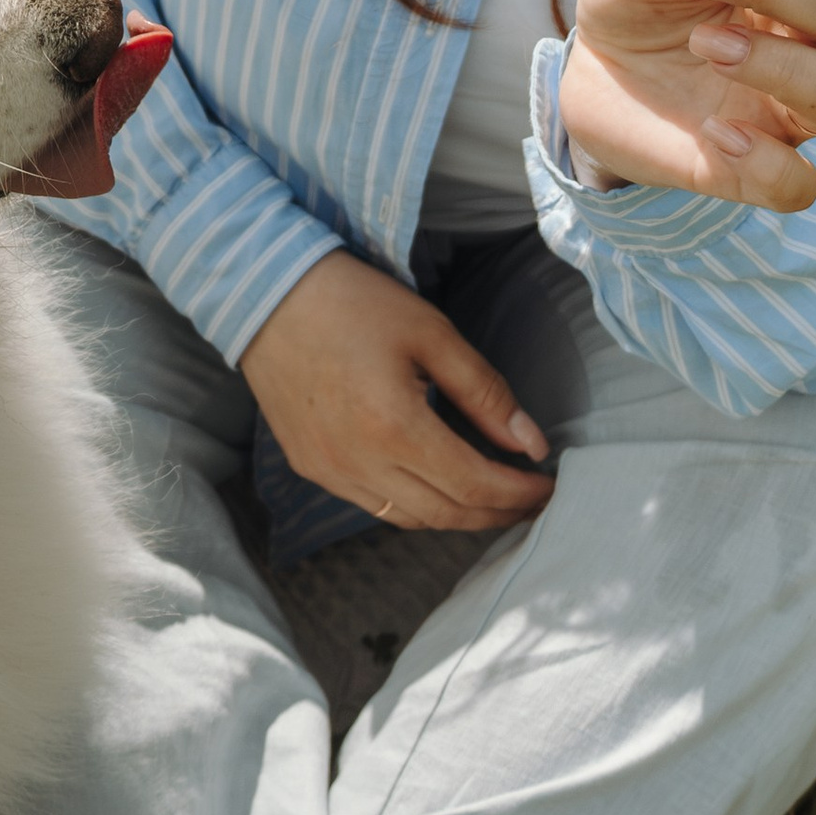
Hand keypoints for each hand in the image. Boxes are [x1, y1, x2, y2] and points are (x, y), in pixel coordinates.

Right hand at [239, 248, 555, 532]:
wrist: (266, 295)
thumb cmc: (353, 303)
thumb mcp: (431, 333)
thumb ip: (485, 393)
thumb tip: (531, 443)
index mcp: (395, 428)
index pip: (475, 486)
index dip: (518, 495)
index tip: (548, 488)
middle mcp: (360, 464)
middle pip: (447, 514)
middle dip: (496, 513)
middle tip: (529, 500)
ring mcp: (330, 472)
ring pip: (411, 518)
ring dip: (457, 515)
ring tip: (491, 496)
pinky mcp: (311, 468)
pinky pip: (375, 506)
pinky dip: (415, 505)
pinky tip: (434, 483)